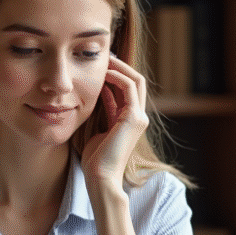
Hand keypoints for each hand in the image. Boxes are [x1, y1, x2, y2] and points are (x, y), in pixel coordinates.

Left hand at [81, 54, 148, 187]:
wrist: (101, 178)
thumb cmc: (96, 160)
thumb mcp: (99, 129)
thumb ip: (104, 111)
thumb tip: (99, 94)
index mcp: (131, 120)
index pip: (129, 89)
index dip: (116, 74)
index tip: (100, 65)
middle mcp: (139, 117)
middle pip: (136, 81)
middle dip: (120, 66)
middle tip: (103, 57)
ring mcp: (139, 117)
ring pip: (136, 80)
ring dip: (119, 67)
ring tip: (103, 60)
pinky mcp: (134, 118)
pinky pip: (129, 87)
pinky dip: (117, 76)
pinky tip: (102, 73)